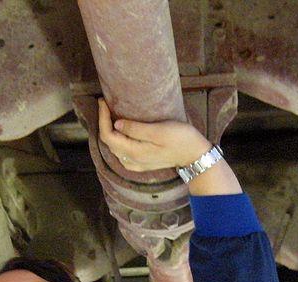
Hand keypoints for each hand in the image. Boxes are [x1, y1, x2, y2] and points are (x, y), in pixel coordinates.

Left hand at [97, 99, 241, 194]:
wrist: (195, 155)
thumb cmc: (181, 139)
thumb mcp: (159, 131)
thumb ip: (136, 129)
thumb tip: (117, 124)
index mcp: (134, 151)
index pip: (108, 135)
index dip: (102, 117)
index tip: (103, 101)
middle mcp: (131, 160)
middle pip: (109, 142)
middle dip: (104, 122)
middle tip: (105, 104)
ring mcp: (136, 164)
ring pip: (114, 148)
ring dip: (109, 131)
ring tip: (110, 114)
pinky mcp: (142, 163)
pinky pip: (122, 153)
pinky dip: (117, 141)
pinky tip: (120, 132)